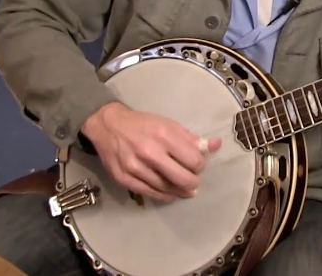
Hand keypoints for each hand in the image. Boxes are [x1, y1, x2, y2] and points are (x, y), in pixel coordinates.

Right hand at [80, 102, 221, 203]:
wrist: (107, 126)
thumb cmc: (142, 124)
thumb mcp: (167, 124)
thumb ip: (190, 138)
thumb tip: (214, 145)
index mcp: (163, 135)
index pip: (193, 159)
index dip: (200, 165)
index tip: (198, 165)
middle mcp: (149, 152)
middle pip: (182, 177)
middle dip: (193, 182)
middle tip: (195, 181)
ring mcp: (135, 168)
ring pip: (166, 188)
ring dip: (180, 191)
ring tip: (187, 190)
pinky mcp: (125, 179)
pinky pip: (150, 193)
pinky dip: (164, 196)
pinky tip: (171, 195)